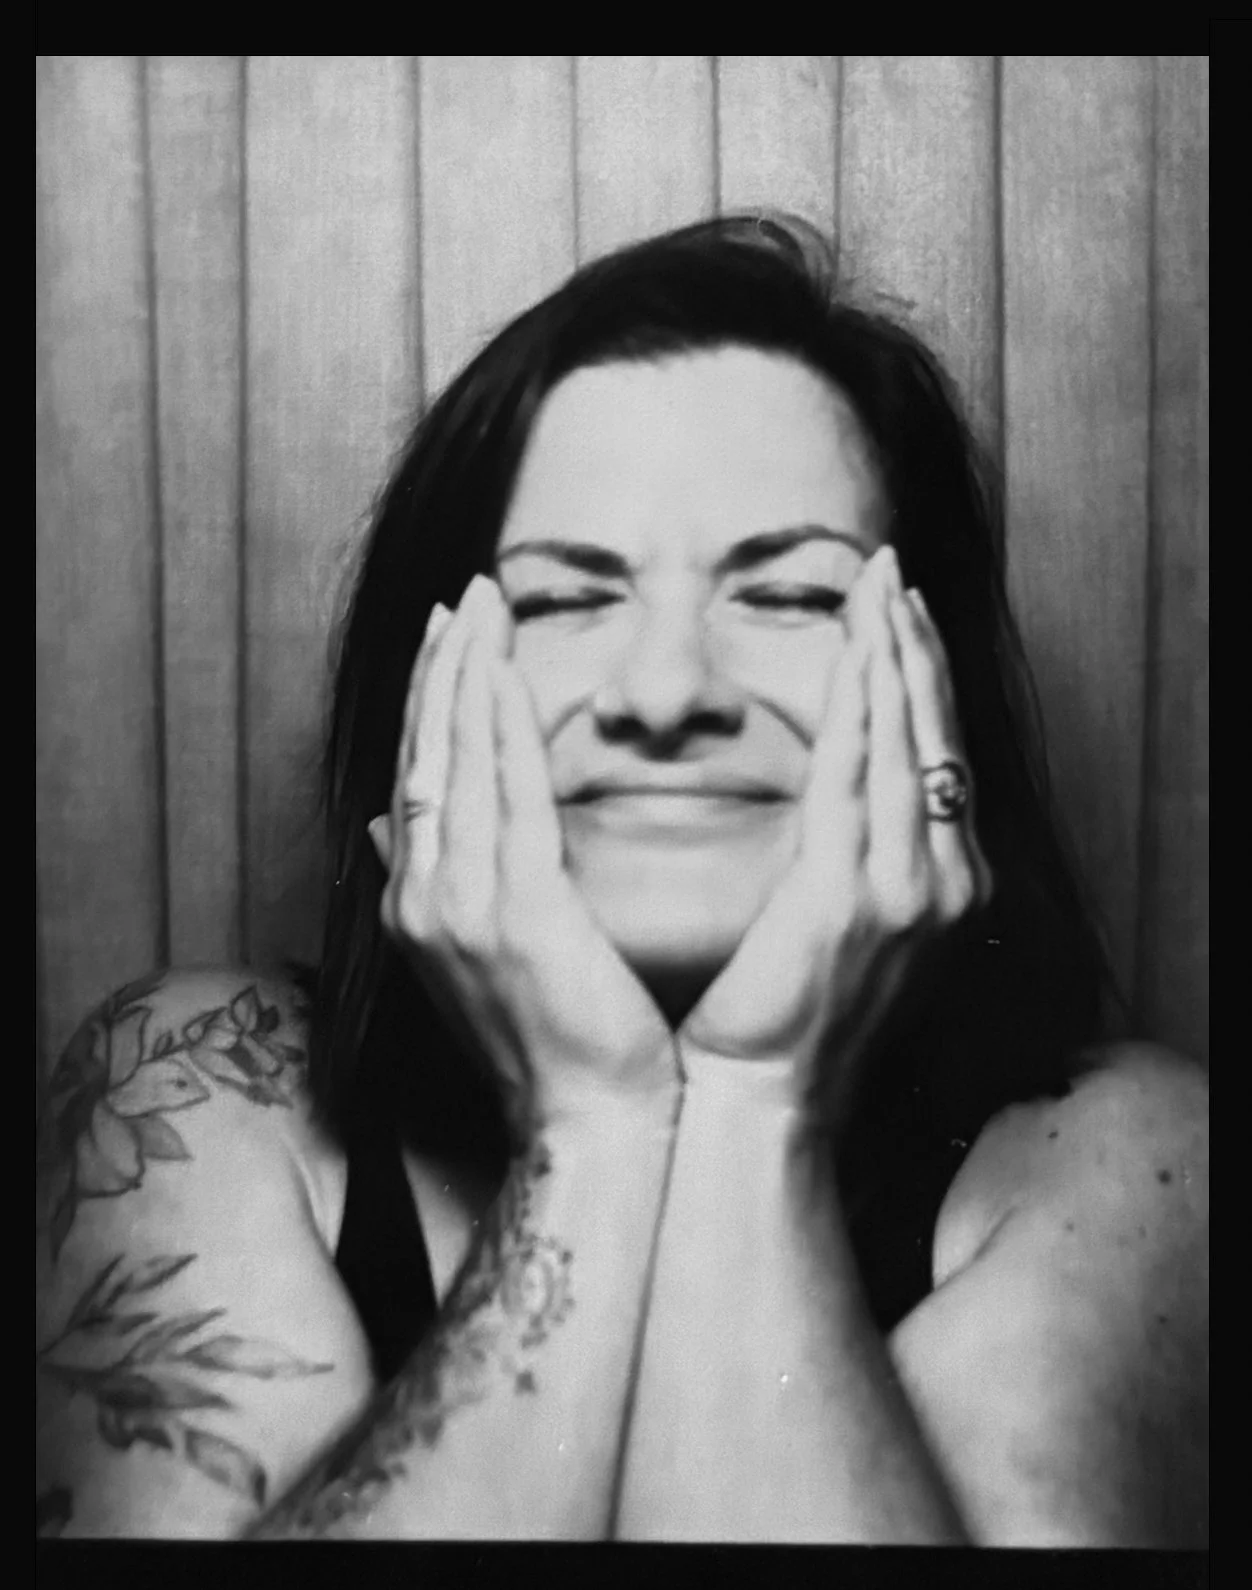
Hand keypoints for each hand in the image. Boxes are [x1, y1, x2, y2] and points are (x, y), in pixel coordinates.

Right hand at [369, 576, 677, 1135]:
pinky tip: (509, 669)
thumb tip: (384, 830)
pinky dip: (504, 725)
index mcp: (421, 903)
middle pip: (428, 753)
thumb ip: (434, 884)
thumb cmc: (557, 1042)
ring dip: (470, 673)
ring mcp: (462, 904)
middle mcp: (425, 896)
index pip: (420, 776)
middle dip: (445, 666)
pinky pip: (509, 793)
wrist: (591, 1122)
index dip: (432, 701)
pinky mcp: (518, 910)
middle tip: (465, 595)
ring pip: (459, 759)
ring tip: (484, 605)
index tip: (448, 637)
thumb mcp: (481, 959)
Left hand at [678, 547, 991, 1124]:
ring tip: (876, 587)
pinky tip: (853, 645)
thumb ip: (851, 865)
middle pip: (933, 735)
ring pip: (904, 739)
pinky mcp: (850, 894)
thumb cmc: (782, 1023)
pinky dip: (859, 701)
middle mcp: (943, 883)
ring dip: (890, 652)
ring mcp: (907, 891)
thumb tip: (832, 810)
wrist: (761, 1103)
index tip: (901, 617)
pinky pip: (857, 771)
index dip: (922, 680)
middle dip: (913, 645)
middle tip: (892, 574)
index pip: (936, 758)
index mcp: (941, 889)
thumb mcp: (837, 934)